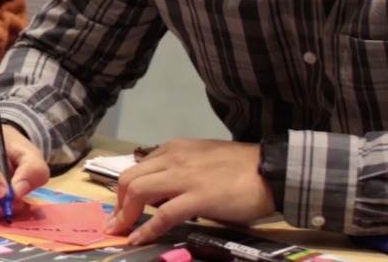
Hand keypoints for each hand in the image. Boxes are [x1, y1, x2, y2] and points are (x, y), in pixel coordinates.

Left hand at [105, 138, 276, 244]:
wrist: (271, 169)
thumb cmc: (241, 167)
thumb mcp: (202, 159)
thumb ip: (180, 171)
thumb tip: (162, 193)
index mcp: (174, 148)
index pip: (138, 168)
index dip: (125, 190)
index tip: (122, 208)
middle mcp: (173, 158)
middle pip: (130, 178)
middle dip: (119, 203)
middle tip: (116, 223)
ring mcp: (184, 176)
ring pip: (139, 191)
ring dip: (125, 214)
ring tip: (121, 232)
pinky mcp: (197, 197)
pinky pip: (163, 214)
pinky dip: (147, 228)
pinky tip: (138, 238)